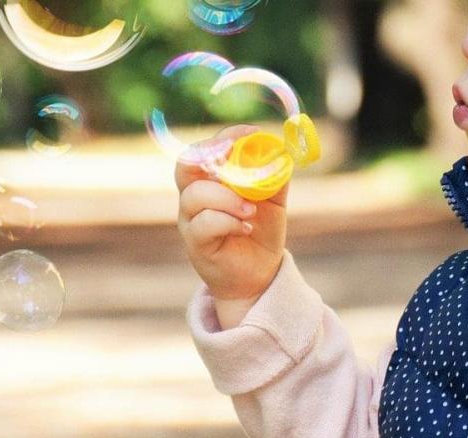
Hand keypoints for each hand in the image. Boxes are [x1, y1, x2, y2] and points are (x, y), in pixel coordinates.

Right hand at [176, 124, 287, 302]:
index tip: (251, 134)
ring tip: (251, 209)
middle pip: (185, 165)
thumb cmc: (260, 230)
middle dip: (210, 155)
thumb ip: (275, 174)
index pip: (206, 149)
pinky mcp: (196, 243)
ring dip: (227, 197)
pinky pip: (203, 224)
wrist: (258, 273)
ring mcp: (191, 220)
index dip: (225, 136)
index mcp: (210, 179)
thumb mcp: (274, 198)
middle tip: (234, 155)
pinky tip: (245, 227)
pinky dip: (227, 221)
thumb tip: (282, 149)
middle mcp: (194, 195)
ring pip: (195, 195)